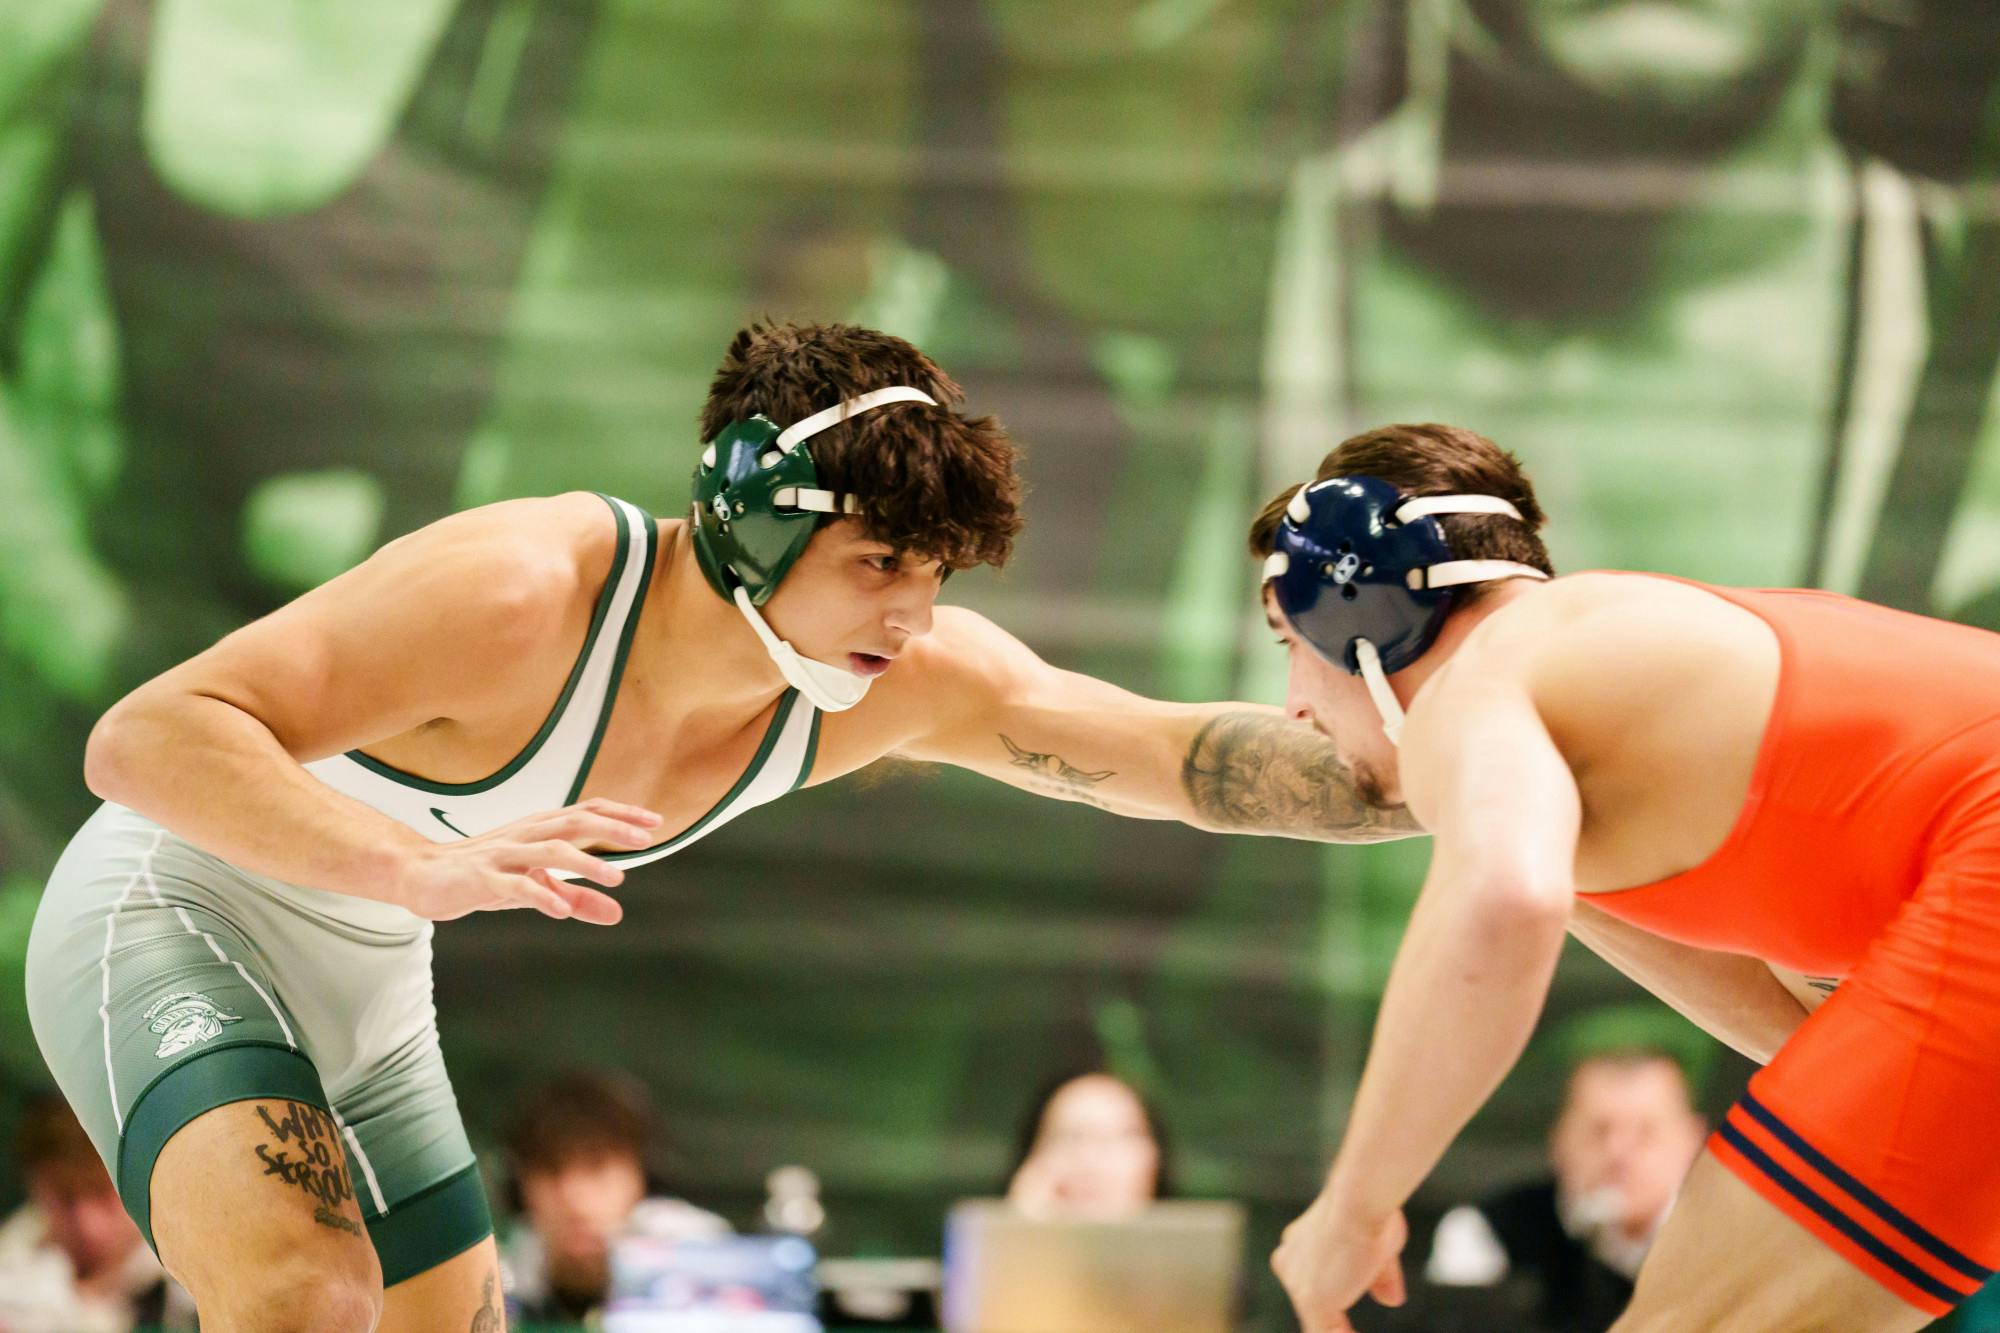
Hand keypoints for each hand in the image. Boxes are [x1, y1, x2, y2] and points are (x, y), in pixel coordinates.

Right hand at [390, 797, 661, 924]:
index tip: (654, 822)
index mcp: (539, 829)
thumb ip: (576, 898)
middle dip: (612, 829)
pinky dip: (539, 894)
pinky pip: (514, 885)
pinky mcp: (481, 878)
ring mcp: (503, 855)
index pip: (586, 812)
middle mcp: (525, 835)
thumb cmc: (485, 875)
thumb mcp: (536, 886)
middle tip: (645, 839)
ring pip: (548, 850)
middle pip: (573, 823)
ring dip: (584, 863)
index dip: (620, 815)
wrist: (421, 876)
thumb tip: (617, 913)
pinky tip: (559, 910)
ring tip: (616, 878)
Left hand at [1272, 1192, 1406, 1332]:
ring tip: (1349, 1331)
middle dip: (1333, 1315)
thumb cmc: (1370, 1211)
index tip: (1349, 1300)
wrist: (1359, 1201)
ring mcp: (1298, 1283)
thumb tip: (1393, 1300)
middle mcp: (1290, 1261)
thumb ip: (1380, 1277)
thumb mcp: (1379, 1247)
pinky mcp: (1312, 1300)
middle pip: (1313, 1299)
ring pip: (1318, 1322)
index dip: (1335, 1294)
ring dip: (1336, 1329)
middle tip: (1345, 1326)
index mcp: (1299, 1241)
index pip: (1314, 1278)